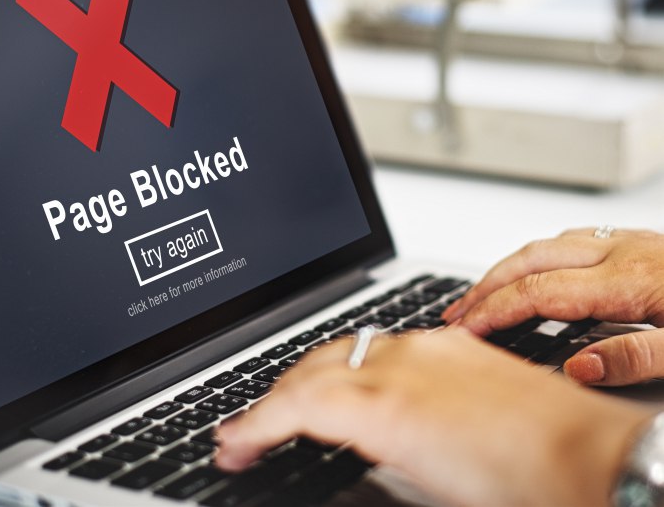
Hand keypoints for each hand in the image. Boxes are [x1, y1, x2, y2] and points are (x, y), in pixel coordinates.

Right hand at [215, 330, 649, 506]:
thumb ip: (367, 453)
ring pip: (341, 348)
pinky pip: (380, 343)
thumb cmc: (528, 489)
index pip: (294, 404)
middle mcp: (403, 361)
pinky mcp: (454, 341)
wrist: (599, 457)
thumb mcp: (425, 486)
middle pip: (309, 368)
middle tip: (246, 431)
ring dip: (305, 378)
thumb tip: (333, 446)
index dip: (251, 425)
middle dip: (268, 400)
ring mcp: (429, 344)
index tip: (231, 444)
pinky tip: (348, 385)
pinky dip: (348, 365)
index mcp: (389, 405)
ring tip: (286, 409)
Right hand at [443, 228, 663, 385]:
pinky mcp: (643, 245)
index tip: (465, 330)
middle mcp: (623, 253)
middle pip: (530, 260)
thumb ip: (636, 359)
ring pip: (549, 246)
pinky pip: (574, 241)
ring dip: (509, 269)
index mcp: (629, 279)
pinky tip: (539, 273)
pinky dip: (540, 258)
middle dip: (485, 286)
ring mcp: (631, 244)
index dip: (493, 311)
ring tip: (486, 294)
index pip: (537, 291)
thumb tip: (579, 368)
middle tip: (457, 312)